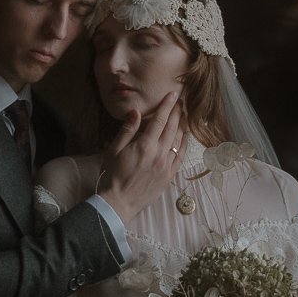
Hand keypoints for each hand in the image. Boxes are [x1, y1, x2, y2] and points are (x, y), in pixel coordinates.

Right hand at [98, 92, 188, 224]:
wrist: (118, 202)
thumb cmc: (112, 175)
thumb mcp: (114, 150)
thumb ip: (127, 130)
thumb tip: (136, 111)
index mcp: (145, 145)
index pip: (159, 119)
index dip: (167, 105)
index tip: (173, 94)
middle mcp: (159, 153)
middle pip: (172, 127)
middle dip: (177, 112)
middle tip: (181, 101)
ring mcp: (166, 165)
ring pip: (178, 140)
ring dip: (182, 125)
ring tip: (184, 114)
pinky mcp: (169, 176)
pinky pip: (181, 156)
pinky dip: (185, 144)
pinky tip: (185, 136)